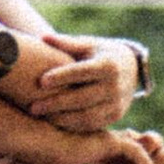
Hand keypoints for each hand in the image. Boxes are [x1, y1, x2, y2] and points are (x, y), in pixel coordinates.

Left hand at [14, 33, 136, 131]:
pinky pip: (92, 125)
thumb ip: (67, 43)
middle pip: (82, 98)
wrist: (131, 69)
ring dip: (62, 119)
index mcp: (109, 65)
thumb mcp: (89, 45)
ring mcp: (117, 103)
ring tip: (41, 116)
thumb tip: (43, 37)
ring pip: (87, 116)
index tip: (41, 81)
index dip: (62, 76)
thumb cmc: (101, 53)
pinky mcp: (116, 116)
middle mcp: (116, 86)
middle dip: (56, 103)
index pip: (82, 71)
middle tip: (33, 107)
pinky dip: (72, 125)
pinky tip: (54, 122)